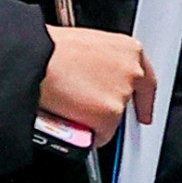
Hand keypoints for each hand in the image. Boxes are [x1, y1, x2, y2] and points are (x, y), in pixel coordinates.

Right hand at [39, 25, 154, 146]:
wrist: (34, 60)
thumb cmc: (48, 50)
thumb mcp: (86, 46)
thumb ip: (101, 64)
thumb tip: (96, 79)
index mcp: (128, 49)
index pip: (147, 80)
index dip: (144, 100)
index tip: (144, 114)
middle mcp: (131, 72)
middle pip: (127, 102)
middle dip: (109, 110)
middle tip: (87, 109)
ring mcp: (121, 95)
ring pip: (112, 121)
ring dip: (93, 120)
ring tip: (69, 107)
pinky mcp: (109, 116)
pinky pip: (100, 136)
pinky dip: (85, 135)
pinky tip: (69, 119)